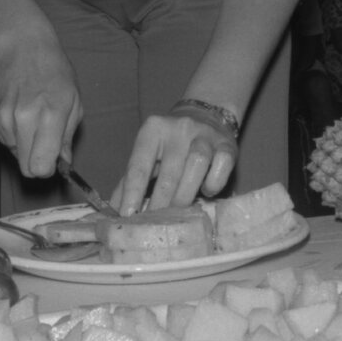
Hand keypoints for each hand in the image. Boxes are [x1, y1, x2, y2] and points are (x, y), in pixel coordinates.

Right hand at [0, 34, 83, 179]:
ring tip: (33, 119)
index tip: (53, 160)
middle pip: (26, 168)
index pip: (40, 167)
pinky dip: (14, 135)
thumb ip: (67, 137)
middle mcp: (23, 120)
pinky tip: (20, 114)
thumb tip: (63, 164)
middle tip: (45, 143)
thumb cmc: (55, 74)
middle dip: (37, 161)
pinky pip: (5, 142)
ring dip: (26, 145)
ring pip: (15, 155)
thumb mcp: (74, 103)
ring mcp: (4, 119)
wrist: (25, 49)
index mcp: (49, 116)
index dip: (48, 168)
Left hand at [112, 110, 237, 215]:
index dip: (132, 193)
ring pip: (197, 164)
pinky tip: (206, 193)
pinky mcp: (228, 145)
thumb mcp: (147, 155)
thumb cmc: (170, 145)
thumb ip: (129, 181)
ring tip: (179, 214)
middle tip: (154, 224)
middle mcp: (178, 128)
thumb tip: (113, 213)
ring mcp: (205, 135)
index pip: (139, 165)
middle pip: (169, 171)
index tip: (128, 216)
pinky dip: (214, 183)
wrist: (206, 116)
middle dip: (160, 202)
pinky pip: (222, 165)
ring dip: (186, 194)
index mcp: (152, 130)